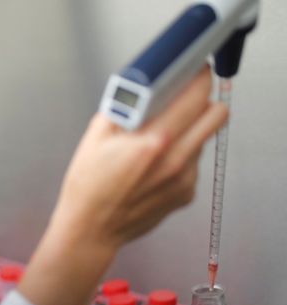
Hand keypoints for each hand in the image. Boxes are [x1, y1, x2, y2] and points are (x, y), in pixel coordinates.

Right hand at [18, 67, 228, 304]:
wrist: (91, 230)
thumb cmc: (88, 188)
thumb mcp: (95, 138)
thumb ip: (124, 110)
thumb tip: (143, 90)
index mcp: (153, 140)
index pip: (196, 95)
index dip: (197, 77)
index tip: (193, 72)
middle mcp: (175, 159)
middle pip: (217, 114)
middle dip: (203, 102)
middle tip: (183, 102)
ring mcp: (184, 178)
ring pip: (203, 138)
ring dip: (188, 131)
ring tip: (157, 141)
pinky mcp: (185, 193)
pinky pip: (193, 163)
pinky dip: (180, 157)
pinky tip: (154, 166)